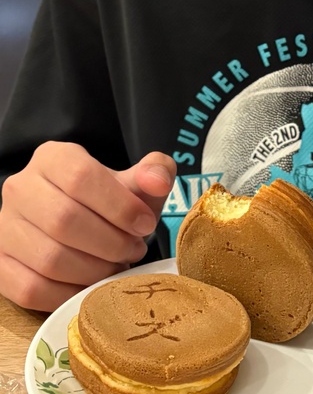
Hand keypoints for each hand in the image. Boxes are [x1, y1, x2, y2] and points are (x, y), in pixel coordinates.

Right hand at [0, 142, 175, 310]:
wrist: (70, 219)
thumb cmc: (104, 202)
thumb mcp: (131, 182)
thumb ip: (152, 173)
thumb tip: (158, 180)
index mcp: (52, 158)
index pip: (81, 177)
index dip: (119, 206)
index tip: (145, 224)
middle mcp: (20, 188)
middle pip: (64, 220)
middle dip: (109, 242)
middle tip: (133, 251)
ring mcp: (4, 227)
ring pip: (49, 258)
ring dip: (93, 271)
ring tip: (116, 268)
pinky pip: (30, 289)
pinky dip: (68, 294)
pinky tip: (91, 288)